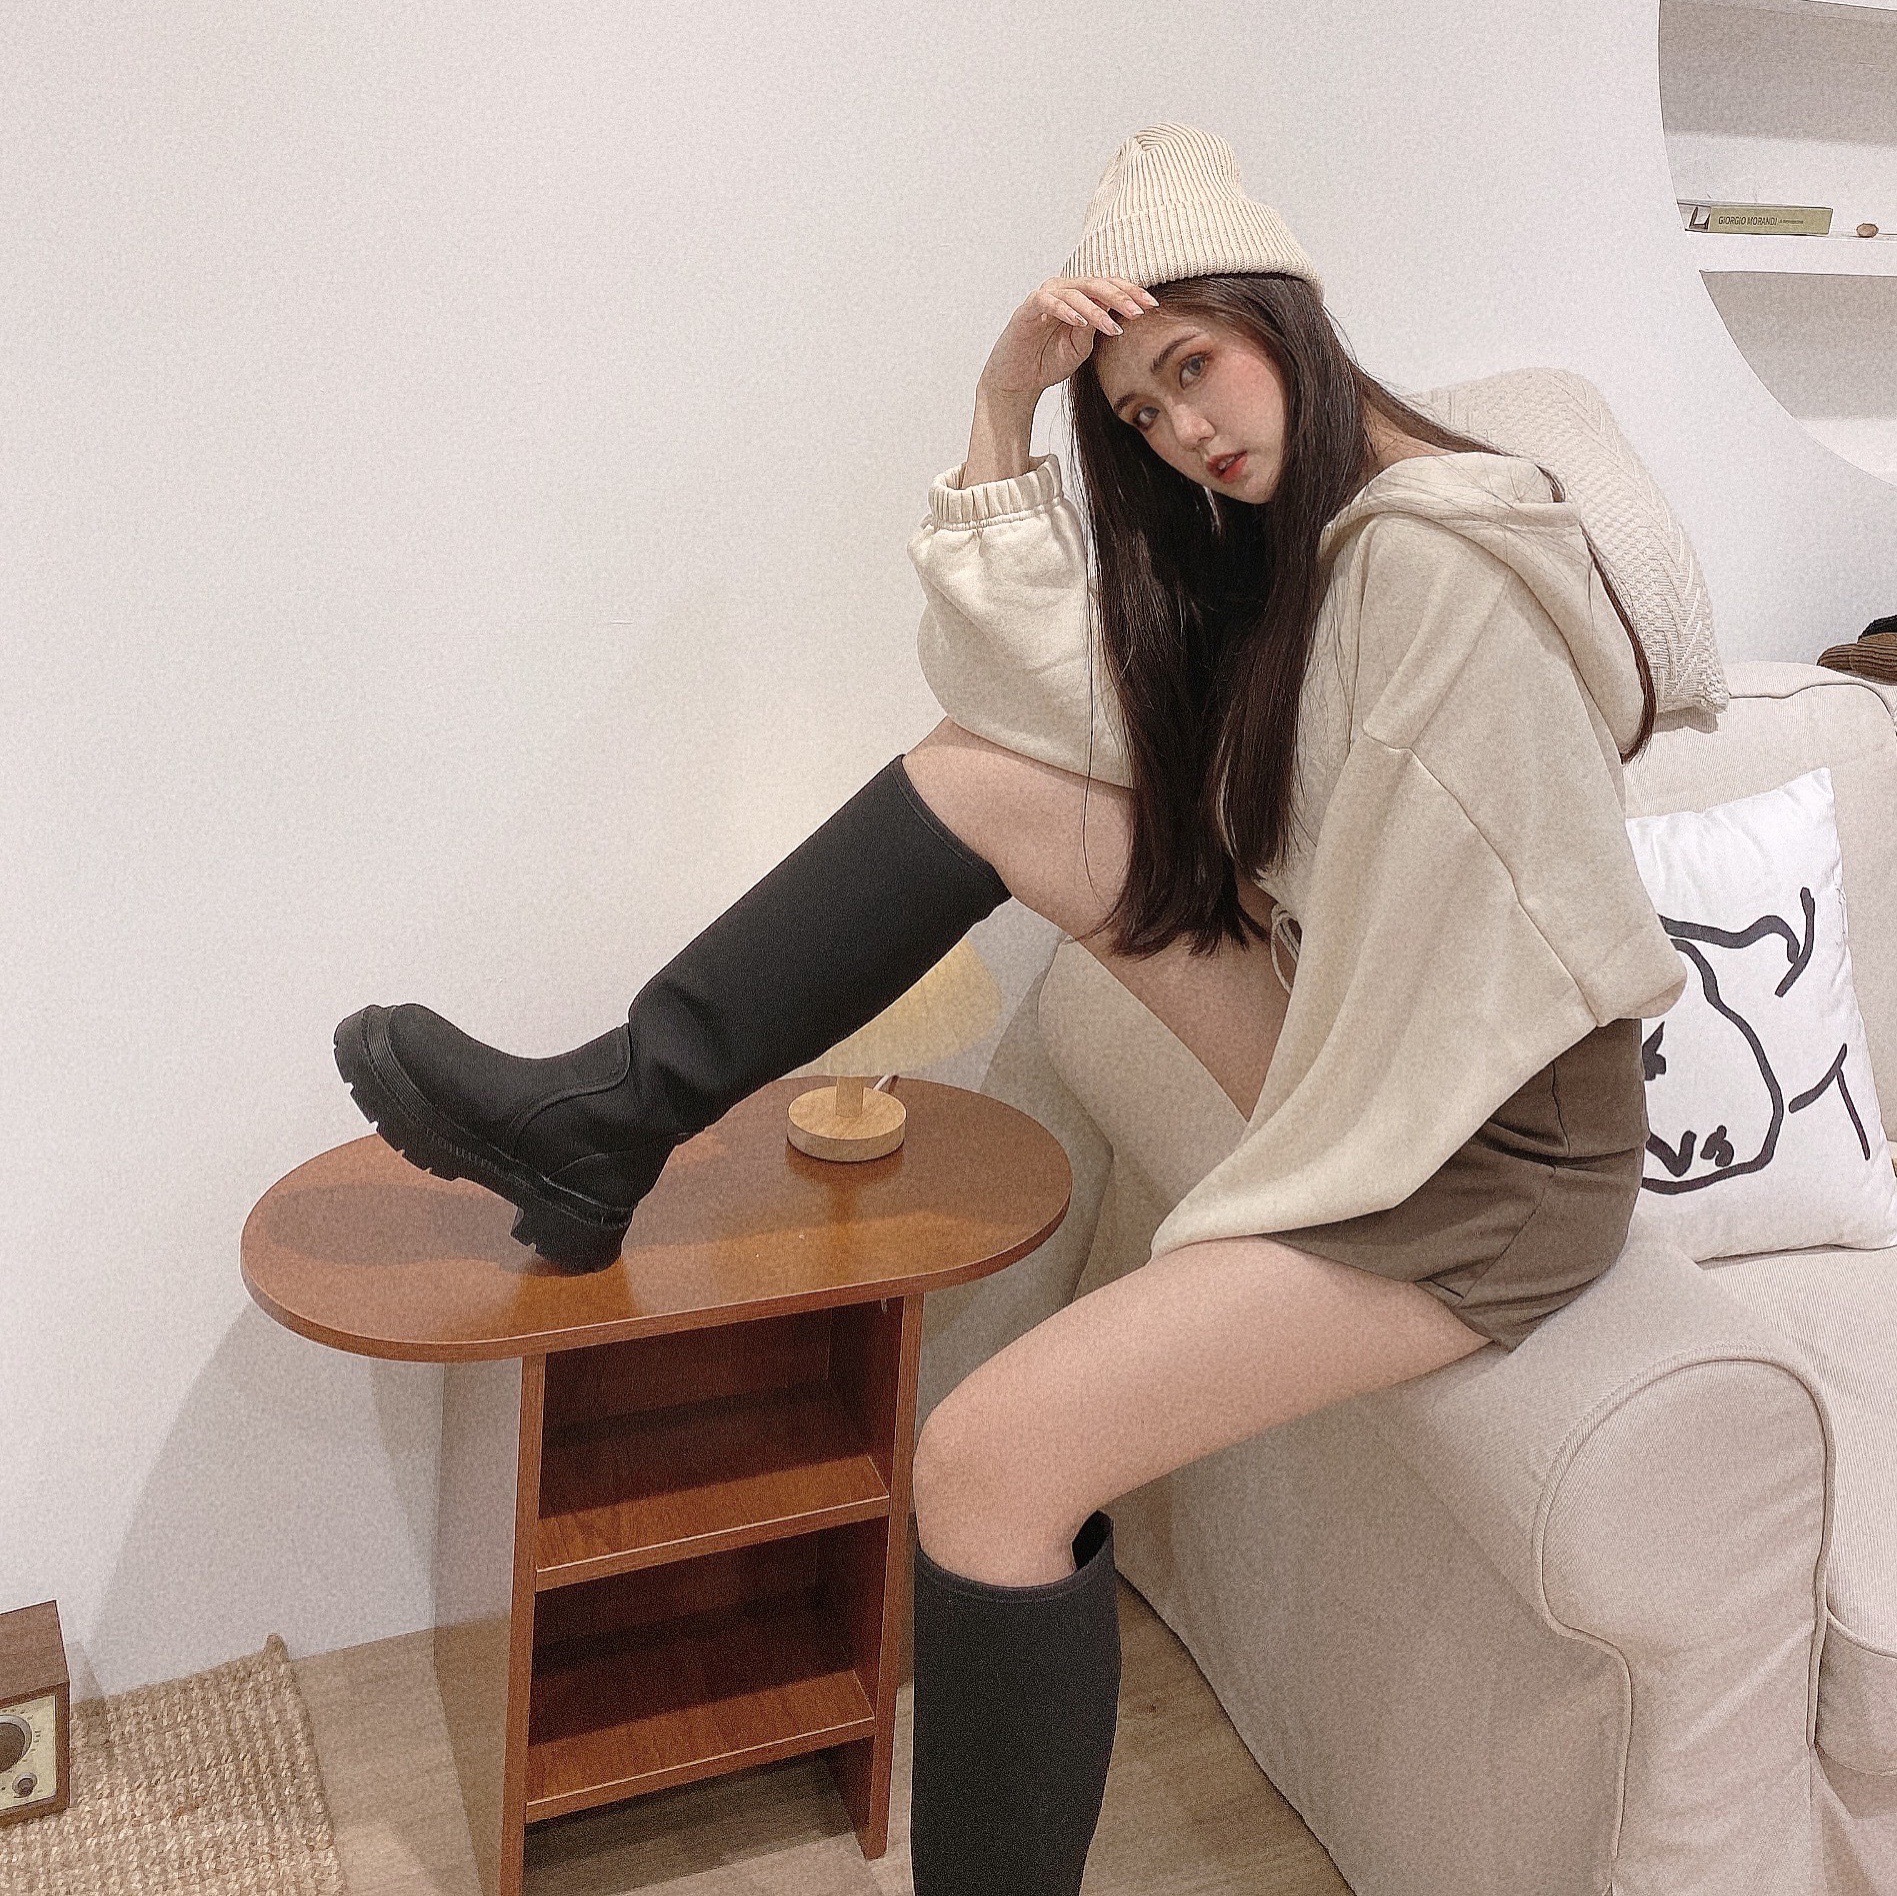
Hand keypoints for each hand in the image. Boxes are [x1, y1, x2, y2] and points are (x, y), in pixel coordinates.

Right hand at [979, 274, 1160, 402]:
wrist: (1019, 380)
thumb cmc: (1050, 362)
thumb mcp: (1082, 347)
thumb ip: (1097, 327)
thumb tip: (1116, 310)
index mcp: (1080, 297)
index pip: (1109, 287)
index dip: (1131, 293)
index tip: (1152, 306)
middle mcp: (1063, 290)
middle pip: (1096, 284)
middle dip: (1120, 297)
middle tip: (1137, 312)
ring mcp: (1045, 297)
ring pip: (1075, 292)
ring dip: (1096, 309)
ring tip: (1110, 327)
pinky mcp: (1028, 308)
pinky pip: (1049, 301)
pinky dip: (1066, 310)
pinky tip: (1080, 322)